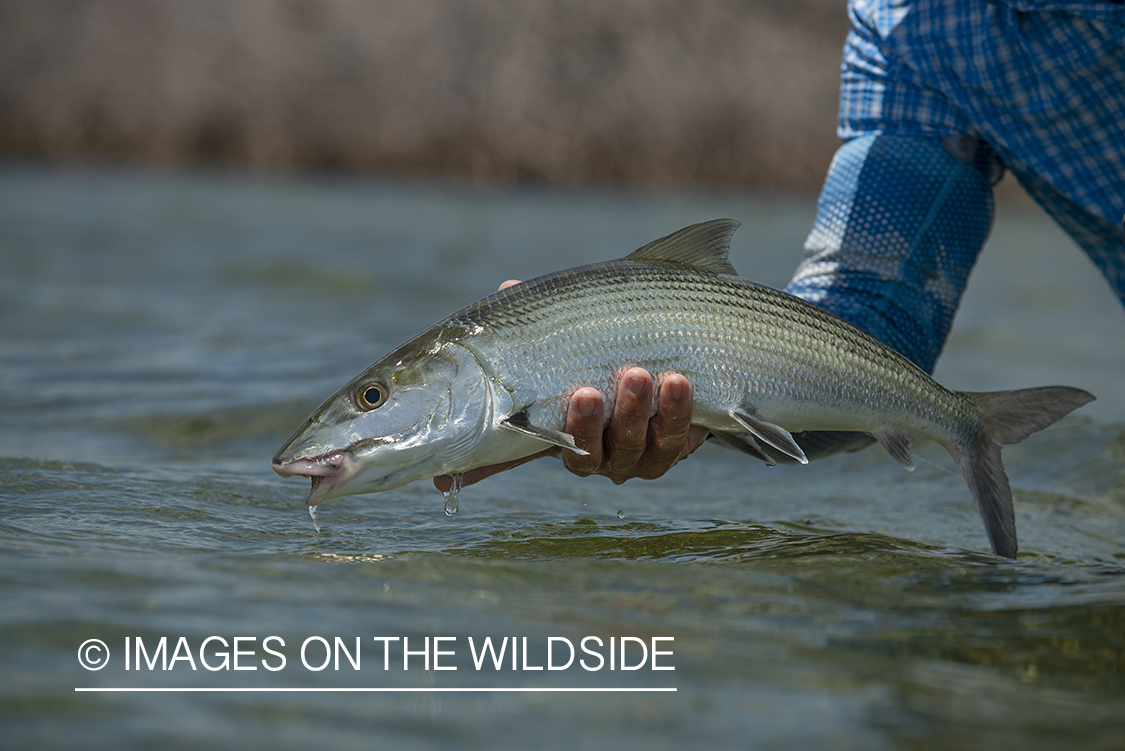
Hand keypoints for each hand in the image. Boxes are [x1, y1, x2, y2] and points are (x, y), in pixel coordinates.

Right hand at [434, 278, 708, 491]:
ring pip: (632, 449)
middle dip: (586, 425)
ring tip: (639, 373)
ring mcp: (635, 455)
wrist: (677, 354)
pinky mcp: (677, 447)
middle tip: (588, 391)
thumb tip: (507, 285)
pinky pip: (677, 440)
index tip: (450, 474)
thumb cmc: (611, 347)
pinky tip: (678, 380)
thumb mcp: (575, 331)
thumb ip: (543, 317)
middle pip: (583, 456)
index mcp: (553, 433)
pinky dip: (677, 412)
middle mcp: (592, 454)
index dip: (481, 468)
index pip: (510, 455)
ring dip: (634, 413)